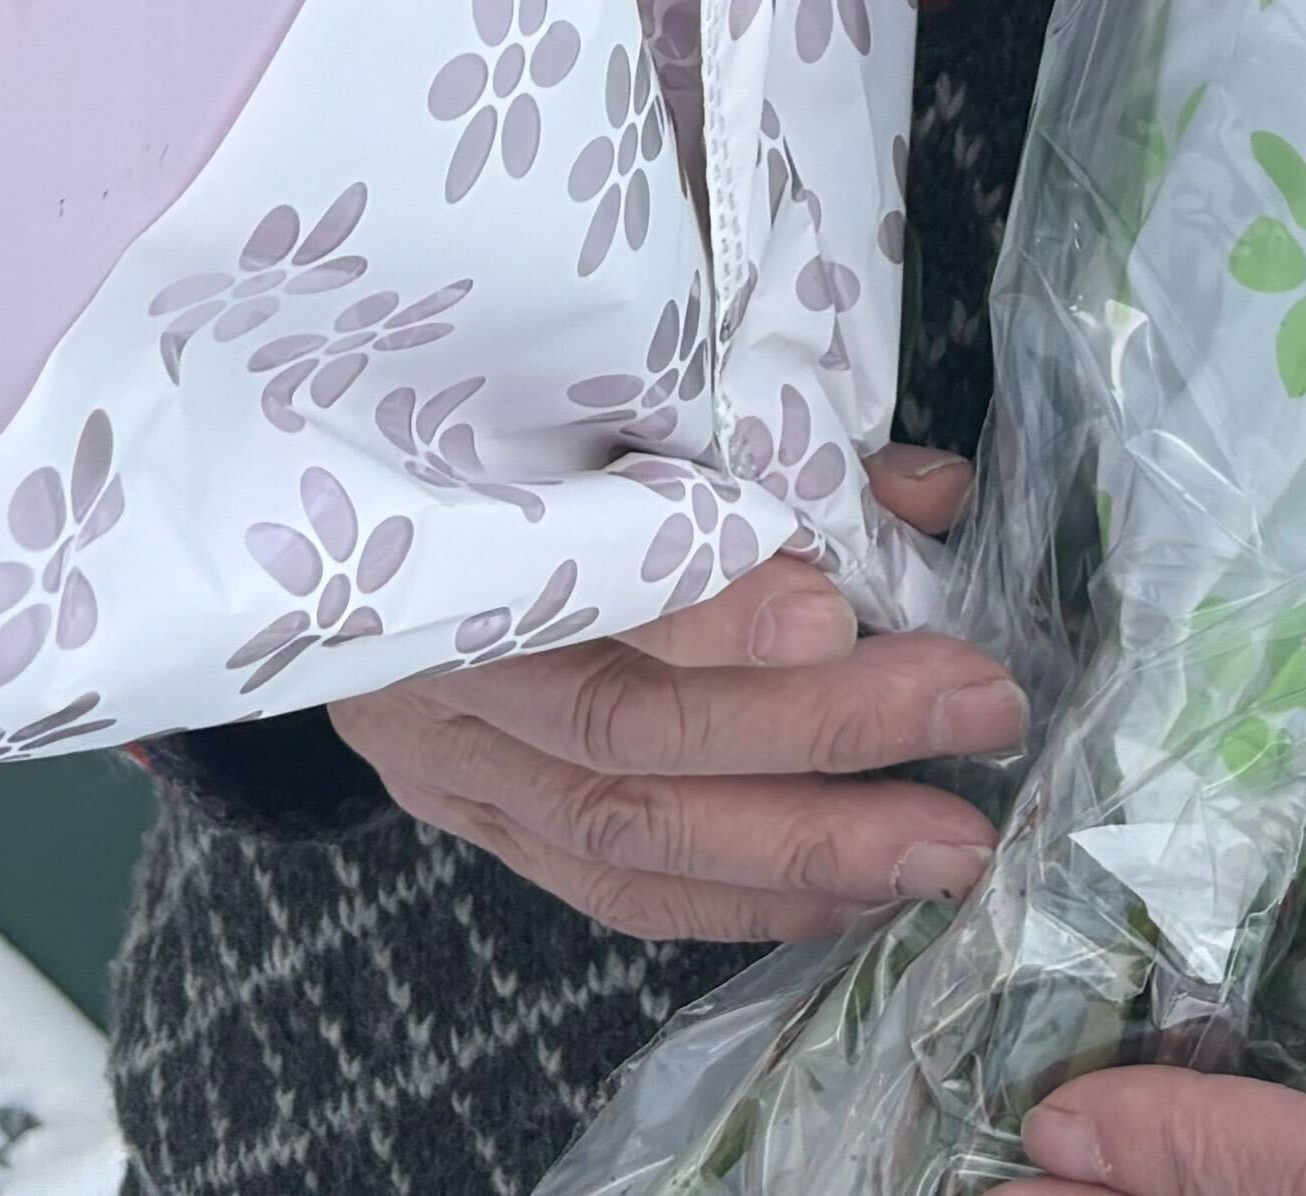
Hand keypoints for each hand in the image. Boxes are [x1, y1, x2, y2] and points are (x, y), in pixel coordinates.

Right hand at [331, 444, 1012, 939]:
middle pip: (631, 729)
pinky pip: (601, 886)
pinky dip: (733, 901)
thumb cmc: (505, 434)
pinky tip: (845, 900)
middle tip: (977, 716)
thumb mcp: (618, 404)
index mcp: (458, 513)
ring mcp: (443, 748)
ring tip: (940, 847)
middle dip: (823, 735)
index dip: (716, 611)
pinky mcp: (461, 813)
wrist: (328, 500)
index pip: (594, 579)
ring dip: (801, 850)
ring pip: (622, 832)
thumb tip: (931, 495)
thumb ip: (769, 453)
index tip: (842, 615)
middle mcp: (439, 652)